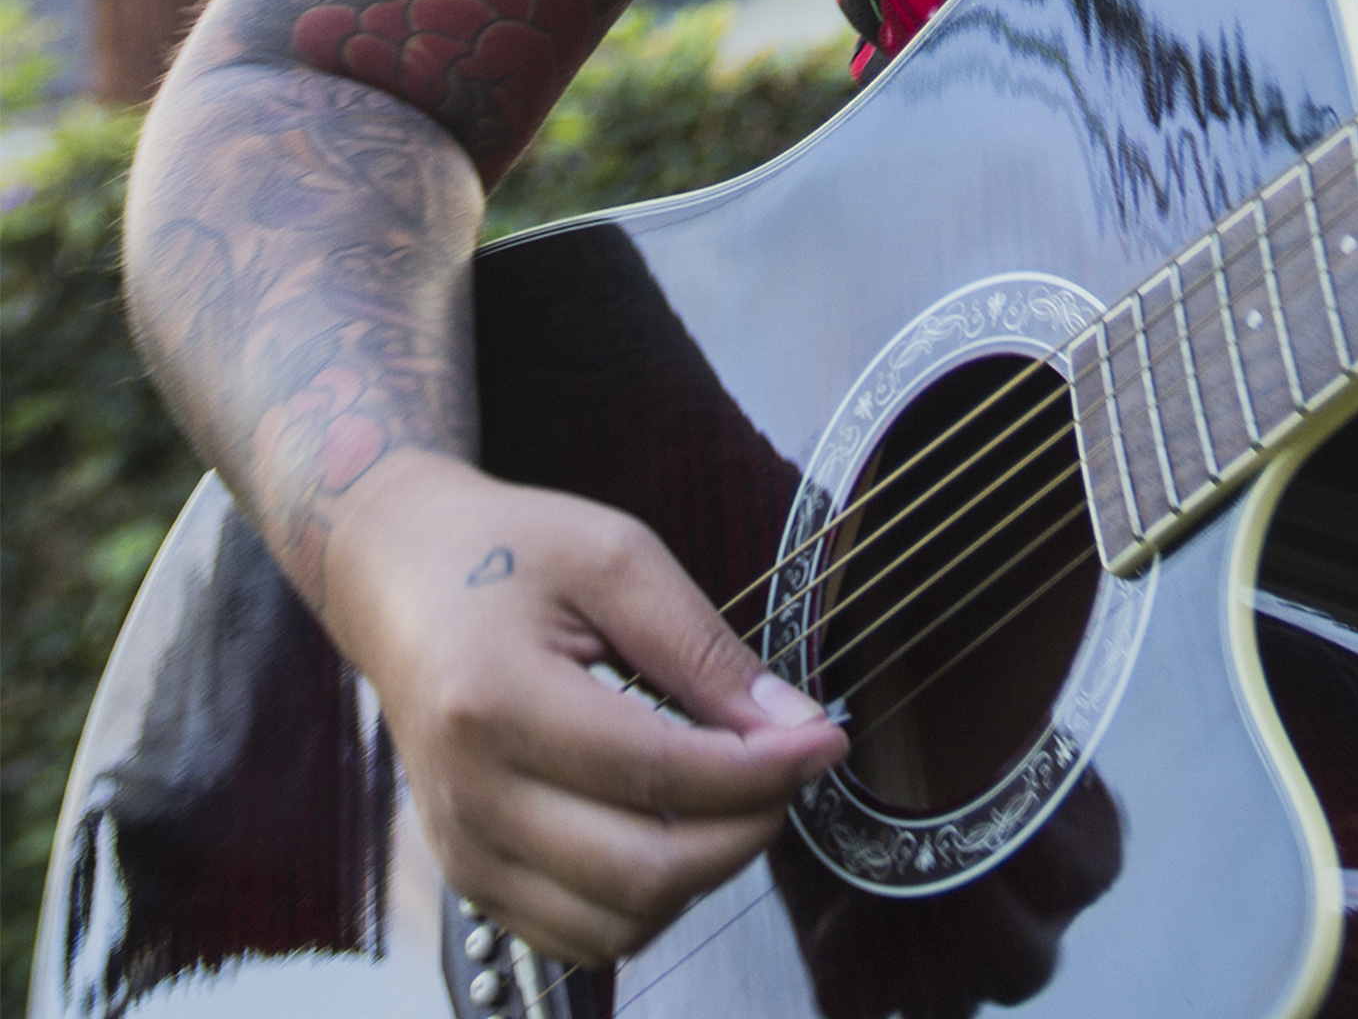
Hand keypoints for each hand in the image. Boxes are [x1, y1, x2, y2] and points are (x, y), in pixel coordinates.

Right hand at [321, 449, 845, 964]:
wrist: (401, 575)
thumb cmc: (508, 552)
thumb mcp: (617, 558)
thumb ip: (705, 649)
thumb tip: (794, 727)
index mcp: (495, 702)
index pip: (659, 776)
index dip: (761, 771)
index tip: (825, 741)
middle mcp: (469, 798)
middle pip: (643, 872)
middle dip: (746, 831)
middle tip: (788, 770)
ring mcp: (462, 851)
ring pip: (618, 925)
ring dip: (702, 875)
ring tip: (733, 794)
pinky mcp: (470, 881)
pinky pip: (580, 937)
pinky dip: (648, 900)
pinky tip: (675, 828)